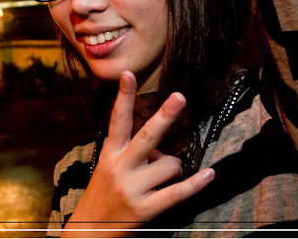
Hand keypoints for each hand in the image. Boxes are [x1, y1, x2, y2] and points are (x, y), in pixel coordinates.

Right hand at [62, 71, 214, 237]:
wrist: (89, 232)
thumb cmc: (104, 194)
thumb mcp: (109, 168)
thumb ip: (132, 153)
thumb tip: (162, 151)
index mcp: (110, 154)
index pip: (118, 120)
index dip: (124, 97)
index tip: (129, 74)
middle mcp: (120, 167)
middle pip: (147, 136)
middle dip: (165, 116)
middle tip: (180, 97)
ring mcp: (132, 188)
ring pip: (169, 165)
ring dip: (173, 169)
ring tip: (159, 179)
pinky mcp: (145, 209)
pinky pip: (177, 193)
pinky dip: (195, 184)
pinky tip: (208, 174)